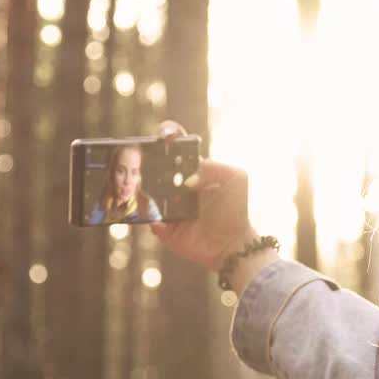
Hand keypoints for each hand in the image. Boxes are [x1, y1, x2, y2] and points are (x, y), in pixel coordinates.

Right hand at [150, 121, 257, 270]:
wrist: (233, 244)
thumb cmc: (235, 210)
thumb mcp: (235, 178)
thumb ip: (214, 165)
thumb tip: (187, 172)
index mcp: (192, 171)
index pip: (174, 149)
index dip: (167, 137)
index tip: (164, 134)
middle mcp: (176, 187)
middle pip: (154, 168)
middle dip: (147, 161)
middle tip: (145, 158)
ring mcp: (168, 207)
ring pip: (146, 193)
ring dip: (143, 187)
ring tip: (143, 183)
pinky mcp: (164, 228)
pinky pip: (149, 219)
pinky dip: (149, 216)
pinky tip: (156, 213)